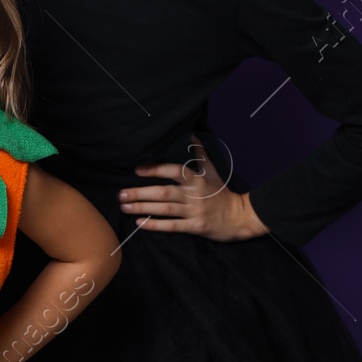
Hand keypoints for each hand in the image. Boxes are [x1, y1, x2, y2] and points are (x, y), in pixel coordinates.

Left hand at [120, 141, 267, 240]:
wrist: (240, 218)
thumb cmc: (221, 192)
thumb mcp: (212, 171)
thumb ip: (200, 154)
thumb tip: (191, 134)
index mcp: (197, 179)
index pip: (175, 171)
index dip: (156, 169)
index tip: (137, 169)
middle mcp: (194, 195)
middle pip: (164, 193)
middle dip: (140, 193)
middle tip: (120, 193)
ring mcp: (195, 212)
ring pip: (165, 209)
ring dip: (142, 207)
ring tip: (124, 206)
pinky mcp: (196, 227)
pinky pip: (172, 226)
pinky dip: (155, 225)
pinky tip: (139, 222)